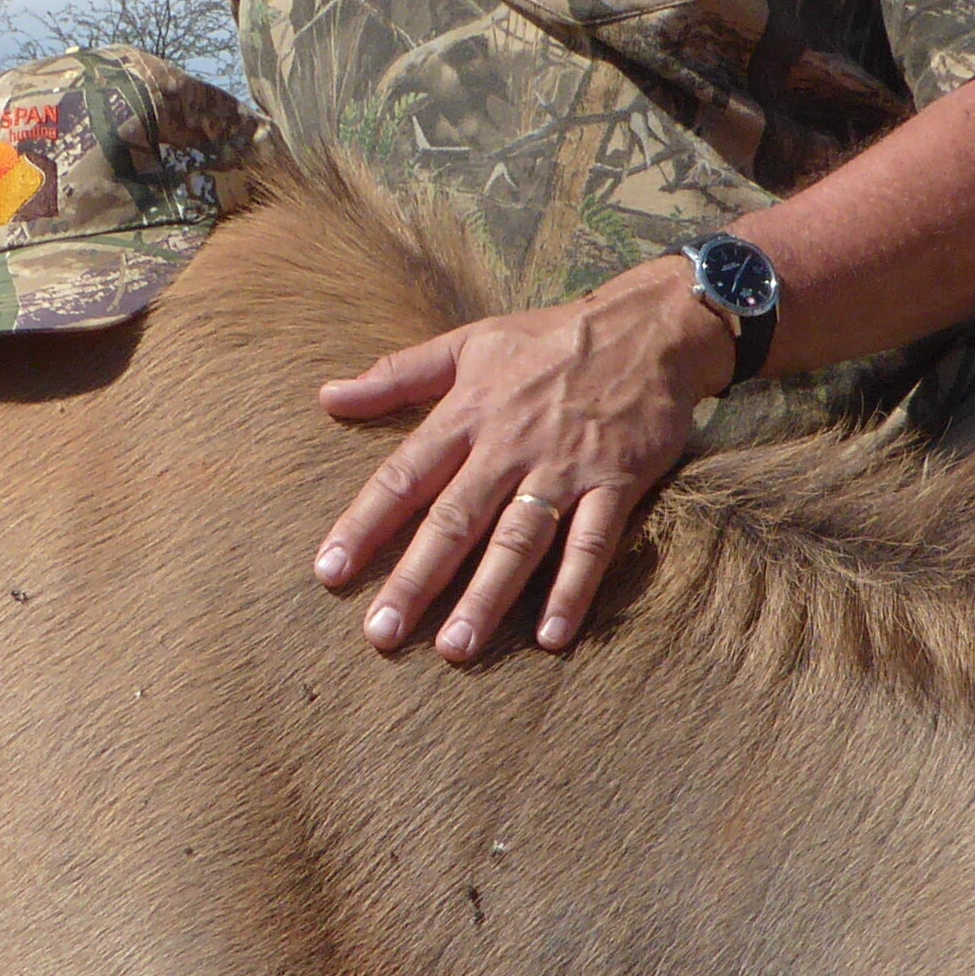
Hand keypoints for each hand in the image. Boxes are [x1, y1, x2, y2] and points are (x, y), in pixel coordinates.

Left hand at [313, 269, 732, 661]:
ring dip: (486, 595)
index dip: (365, 524)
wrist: (648, 328)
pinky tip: (552, 636)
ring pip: (518, 539)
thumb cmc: (548, 340)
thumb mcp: (466, 344)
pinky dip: (573, 588)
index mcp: (468, 414)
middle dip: (416, 579)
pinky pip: (592, 543)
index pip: (404, 476)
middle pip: (454, 520)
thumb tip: (327, 396)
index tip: (329, 573)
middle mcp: (510, 447)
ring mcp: (564, 468)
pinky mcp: (616, 484)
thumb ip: (396, 375)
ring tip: (455, 647)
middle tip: (382, 633)